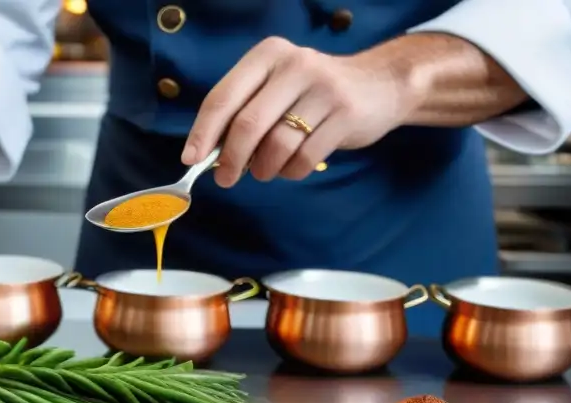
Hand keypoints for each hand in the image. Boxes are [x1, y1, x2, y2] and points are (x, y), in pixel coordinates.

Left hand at [183, 36, 414, 184]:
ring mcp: (323, 89)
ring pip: (276, 146)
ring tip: (265, 170)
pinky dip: (291, 171)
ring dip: (264, 169)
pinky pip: (304, 159)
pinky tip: (292, 166)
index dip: (203, 132)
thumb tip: (206, 153)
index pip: (223, 97)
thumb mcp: (276, 87)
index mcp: (268, 55)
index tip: (191, 159)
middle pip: (247, 125)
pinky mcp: (345, 115)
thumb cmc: (312, 93)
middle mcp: (295, 65)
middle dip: (230, 160)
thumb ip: (243, 111)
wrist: (380, 84)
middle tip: (225, 179)